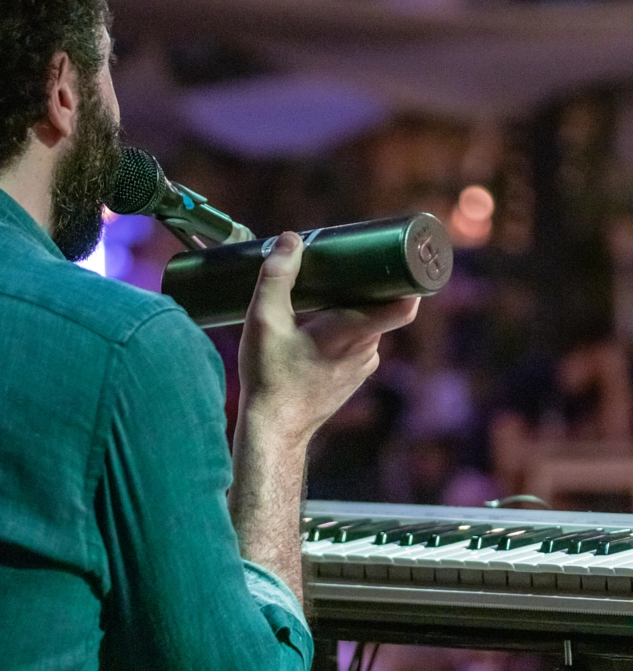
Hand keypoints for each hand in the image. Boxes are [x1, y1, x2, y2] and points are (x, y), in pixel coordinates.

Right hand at [238, 231, 419, 442]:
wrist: (272, 431)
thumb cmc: (269, 378)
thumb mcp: (263, 320)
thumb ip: (276, 276)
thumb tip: (291, 240)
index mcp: (353, 332)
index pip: (404, 303)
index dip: (407, 277)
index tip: (395, 256)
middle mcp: (367, 351)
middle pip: (381, 307)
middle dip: (363, 284)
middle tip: (338, 264)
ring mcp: (362, 368)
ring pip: (367, 326)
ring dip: (350, 308)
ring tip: (321, 296)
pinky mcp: (352, 379)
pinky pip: (358, 344)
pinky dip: (344, 330)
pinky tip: (317, 327)